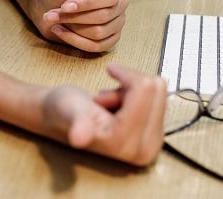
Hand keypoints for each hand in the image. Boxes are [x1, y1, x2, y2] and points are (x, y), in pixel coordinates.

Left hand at [35, 0, 127, 51]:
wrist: (48, 4)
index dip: (87, 4)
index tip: (65, 6)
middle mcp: (120, 4)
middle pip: (103, 16)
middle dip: (75, 16)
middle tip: (52, 14)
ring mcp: (117, 23)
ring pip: (98, 32)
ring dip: (72, 28)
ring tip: (55, 19)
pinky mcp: (109, 40)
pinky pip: (96, 47)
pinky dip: (74, 40)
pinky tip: (59, 31)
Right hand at [41, 63, 166, 165]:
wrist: (62, 118)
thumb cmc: (64, 110)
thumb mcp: (67, 110)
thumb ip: (77, 122)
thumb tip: (79, 137)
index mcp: (124, 142)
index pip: (144, 88)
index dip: (125, 74)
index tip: (108, 73)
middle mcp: (143, 149)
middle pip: (156, 89)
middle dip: (130, 84)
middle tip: (108, 97)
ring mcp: (150, 145)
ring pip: (159, 91)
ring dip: (133, 90)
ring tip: (112, 103)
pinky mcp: (154, 138)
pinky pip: (159, 98)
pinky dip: (139, 95)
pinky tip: (119, 106)